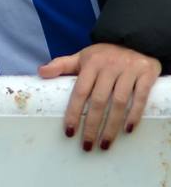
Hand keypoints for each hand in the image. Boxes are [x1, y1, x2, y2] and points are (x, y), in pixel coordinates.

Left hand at [40, 43, 160, 151]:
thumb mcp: (82, 57)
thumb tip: (40, 72)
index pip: (80, 91)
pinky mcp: (146, 74)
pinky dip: (135, 114)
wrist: (135, 41)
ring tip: (105, 144)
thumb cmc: (104, 56)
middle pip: (98, 101)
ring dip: (111, 126)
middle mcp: (109, 67)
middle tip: (87, 145)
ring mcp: (128, 70)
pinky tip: (127, 130)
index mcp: (91, 64)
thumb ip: (61, 65)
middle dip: (92, 125)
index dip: (74, 112)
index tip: (69, 132)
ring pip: (119, 102)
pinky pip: (140, 97)